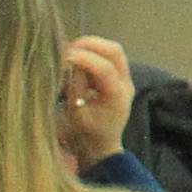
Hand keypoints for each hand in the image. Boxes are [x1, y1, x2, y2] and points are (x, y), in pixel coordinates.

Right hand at [55, 36, 134, 171]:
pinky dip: (92, 53)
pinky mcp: (118, 77)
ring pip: (113, 51)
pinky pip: (108, 56)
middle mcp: (126, 84)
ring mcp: (124, 79)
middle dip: (90, 44)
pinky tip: (78, 62)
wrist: (100, 147)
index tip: (65, 56)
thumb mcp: (75, 114)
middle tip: (68, 49)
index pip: (105, 69)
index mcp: (118, 97)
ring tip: (71, 53)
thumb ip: (75, 88)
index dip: (84, 58)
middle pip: (115, 51)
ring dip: (91, 47)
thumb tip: (70, 63)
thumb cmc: (86, 135)